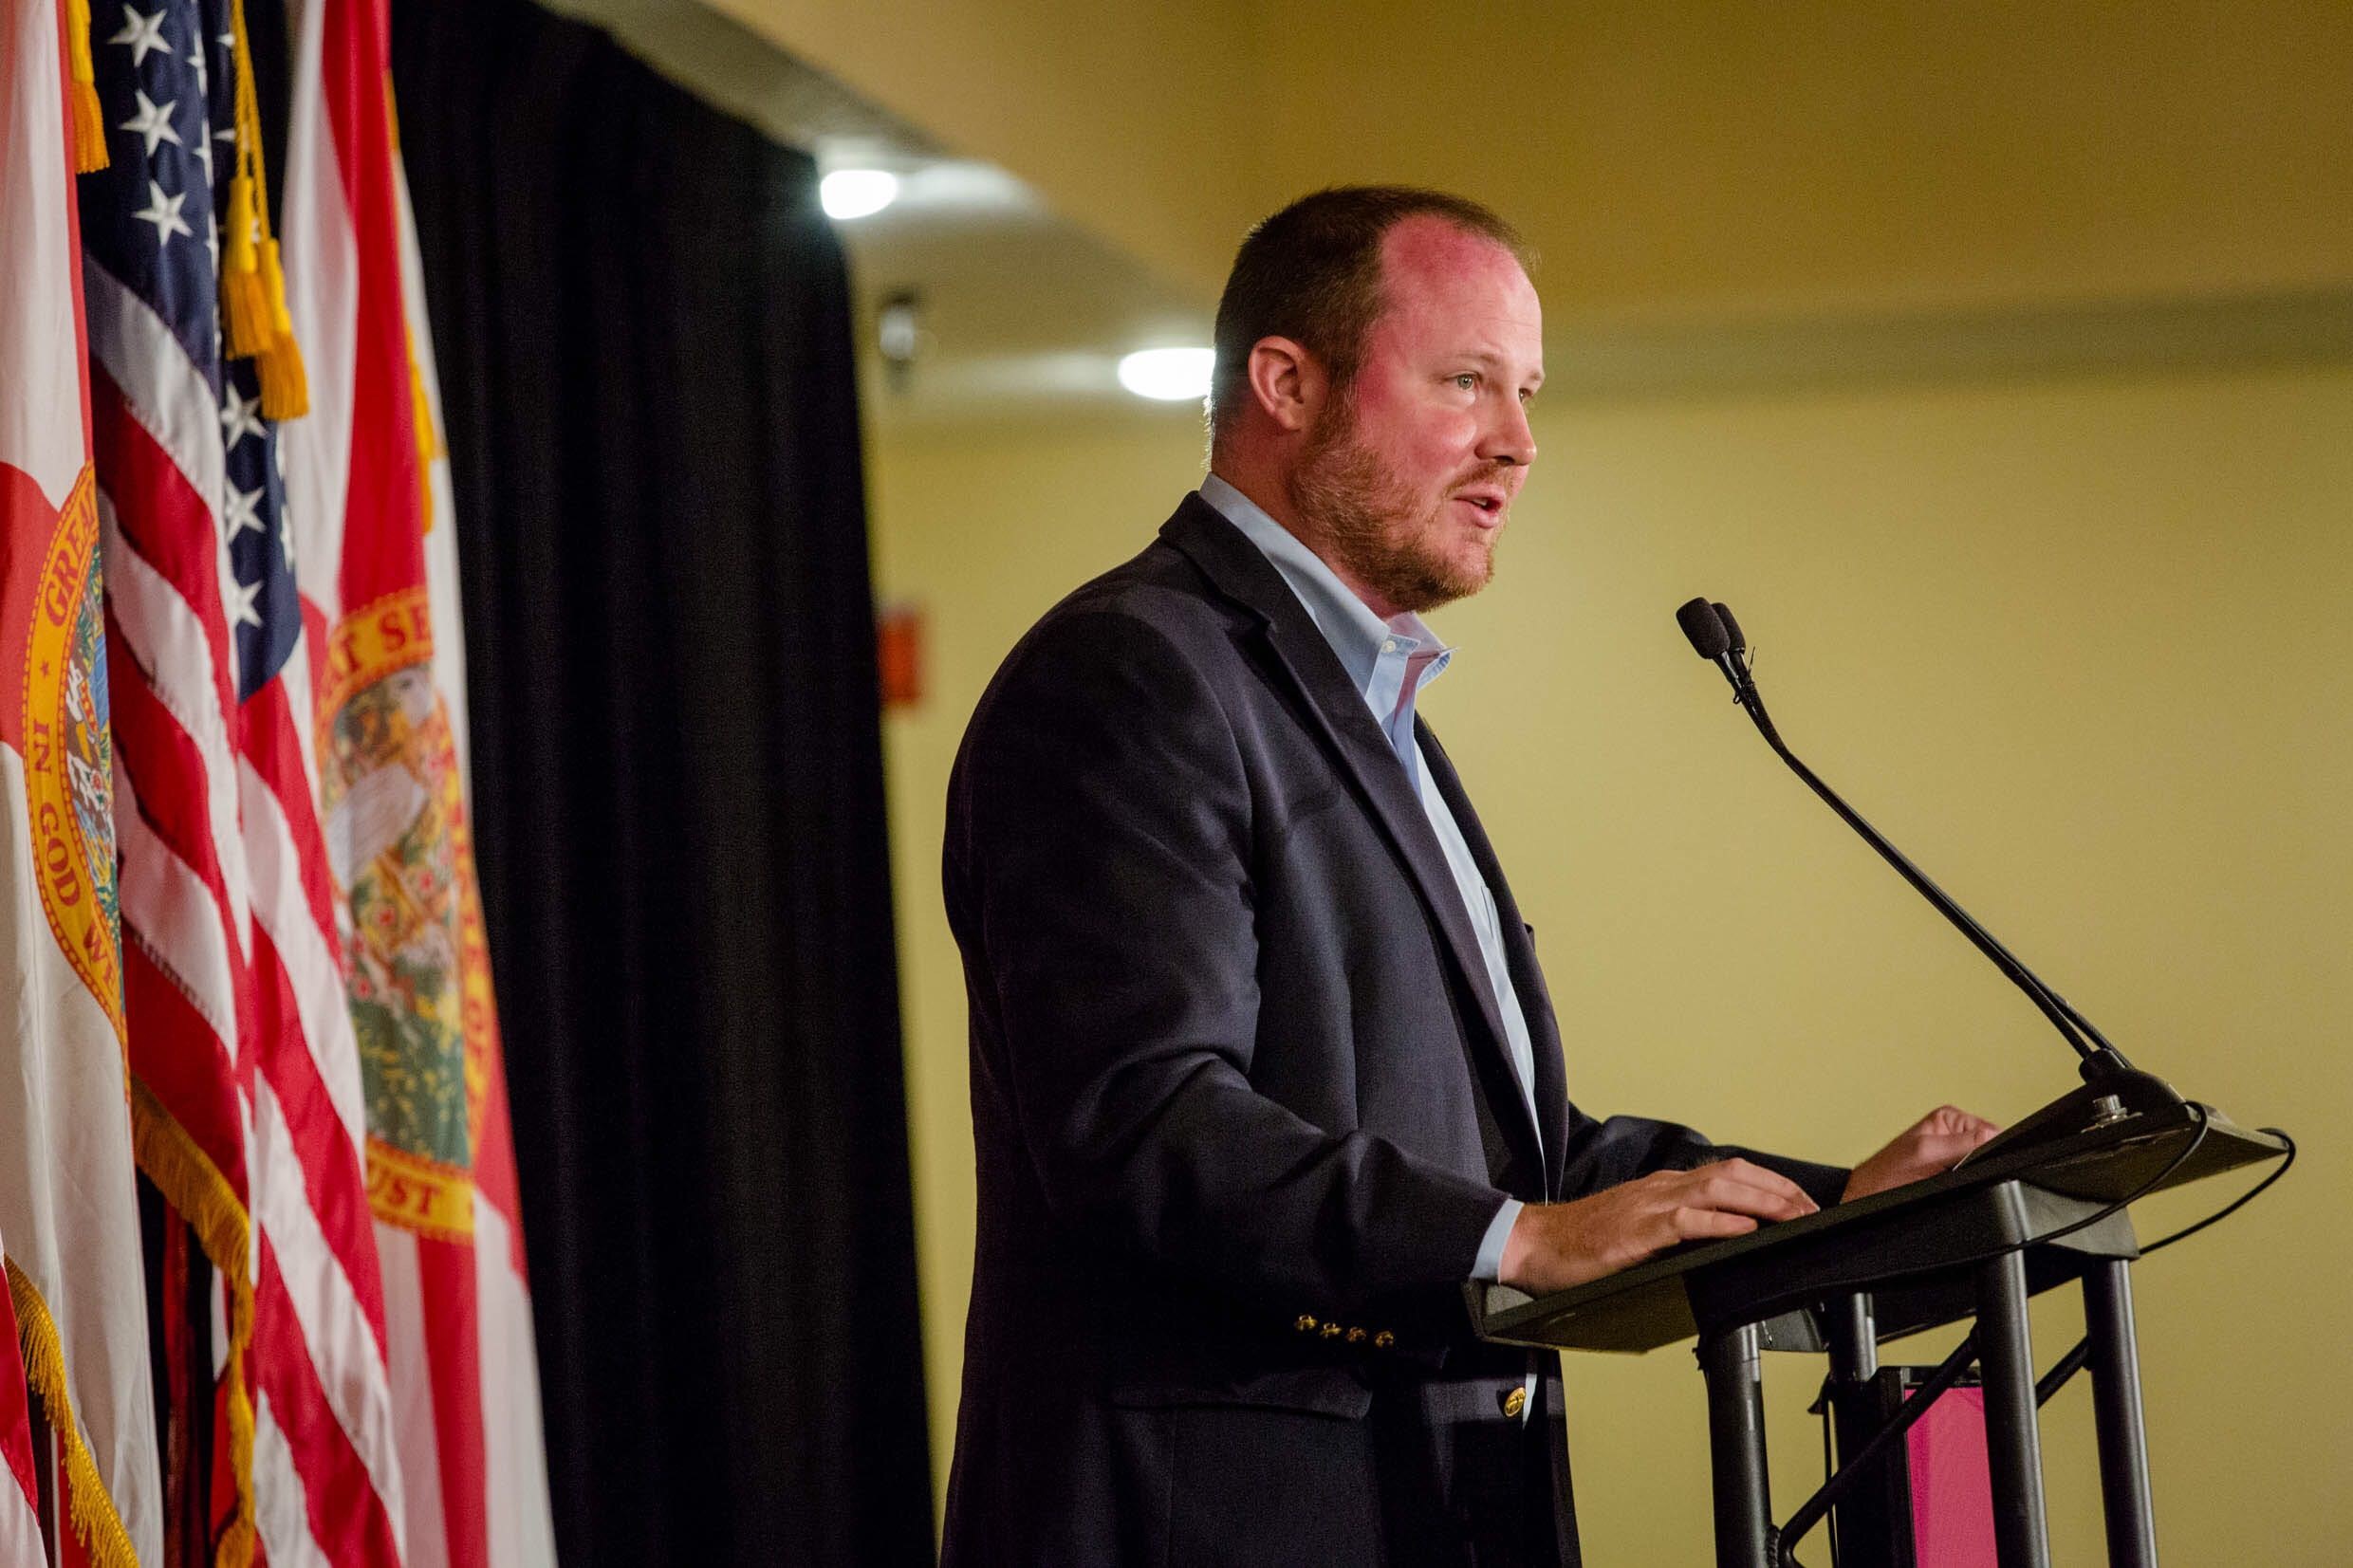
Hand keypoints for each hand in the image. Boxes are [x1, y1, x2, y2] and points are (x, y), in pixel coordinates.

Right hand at [1497, 1159, 1818, 1295]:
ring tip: (1793, 1216)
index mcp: (1665, 1187)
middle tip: (1813, 1210)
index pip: (1730, 1173)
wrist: (1535, 1243)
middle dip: (1779, 1190)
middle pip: (1734, 1174)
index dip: (1771, 1184)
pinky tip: (1745, 1230)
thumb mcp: (1638, 1228)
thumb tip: (1719, 1240)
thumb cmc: (1582, 1242)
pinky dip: (1721, 1223)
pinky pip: (1687, 1221)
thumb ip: (1675, 1228)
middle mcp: (1663, 1188)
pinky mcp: (1638, 1231)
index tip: (1802, 1202)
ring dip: (1762, 1202)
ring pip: (1718, 1191)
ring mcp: (1650, 1206)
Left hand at [1840, 1106, 2000, 1201]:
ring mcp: (1955, 1155)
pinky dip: (1970, 1183)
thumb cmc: (1887, 1172)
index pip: (1989, 1129)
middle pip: (1989, 1148)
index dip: (1993, 1147)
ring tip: (1948, 1178)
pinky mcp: (1954, 1174)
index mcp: (1950, 1118)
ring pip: (1983, 1165)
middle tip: (1957, 1172)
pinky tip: (1951, 1186)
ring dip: (1975, 1173)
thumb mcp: (1925, 1152)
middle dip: (1982, 1161)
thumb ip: (1959, 1143)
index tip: (1981, 1161)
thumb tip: (1991, 1135)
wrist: (1871, 1195)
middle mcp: (1954, 1134)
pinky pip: (1975, 1177)